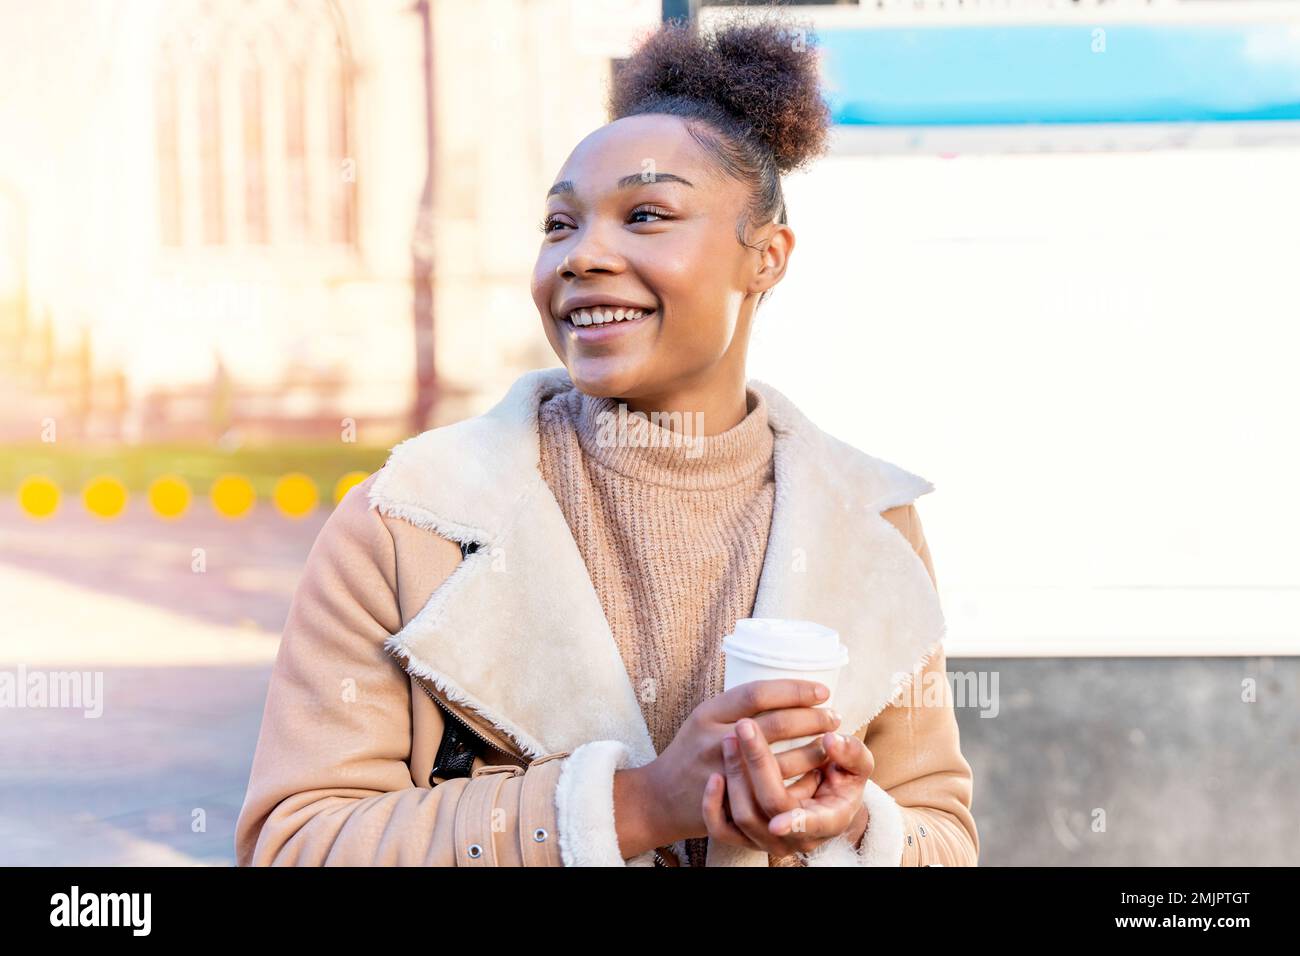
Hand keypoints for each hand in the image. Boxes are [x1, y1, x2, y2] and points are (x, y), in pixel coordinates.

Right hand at [614, 679, 843, 857]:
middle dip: (812, 719)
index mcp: (709, 713)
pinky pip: (776, 792)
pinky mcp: (734, 802)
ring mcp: (725, 773)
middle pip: (775, 724)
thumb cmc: (690, 751)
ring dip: (814, 752)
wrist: (660, 797)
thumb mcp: (704, 719)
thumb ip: (736, 706)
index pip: (758, 693)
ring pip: (781, 762)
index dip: (794, 690)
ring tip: (832, 744)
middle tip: (833, 716)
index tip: (821, 690)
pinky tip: (817, 775)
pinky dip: (801, 783)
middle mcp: (716, 739)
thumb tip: (787, 688)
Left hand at [703, 719, 873, 858]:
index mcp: (829, 820)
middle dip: (757, 763)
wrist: (822, 801)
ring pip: (743, 815)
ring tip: (731, 737)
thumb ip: (851, 753)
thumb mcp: (858, 767)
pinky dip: (712, 806)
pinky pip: (721, 829)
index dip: (797, 822)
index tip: (779, 819)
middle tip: (744, 725)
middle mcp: (796, 837)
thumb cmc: (841, 780)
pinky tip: (714, 776)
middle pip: (770, 805)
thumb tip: (831, 739)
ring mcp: (768, 838)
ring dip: (735, 773)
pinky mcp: (745, 835)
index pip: (811, 823)